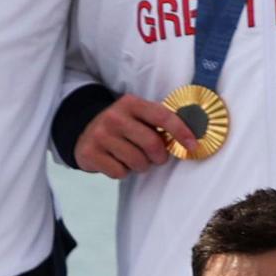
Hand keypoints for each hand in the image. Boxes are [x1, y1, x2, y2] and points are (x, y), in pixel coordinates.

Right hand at [72, 92, 191, 176]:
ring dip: (141, 166)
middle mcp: (114, 117)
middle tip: (157, 158)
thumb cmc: (121, 126)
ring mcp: (100, 135)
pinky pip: (119, 172)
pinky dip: (122, 172)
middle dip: (160, 157)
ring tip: (133, 158)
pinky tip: (116, 161)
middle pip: (152, 144)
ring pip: (137, 162)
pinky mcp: (90, 153)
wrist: (83, 131)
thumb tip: (188, 138)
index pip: (162, 117)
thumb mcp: (136, 115)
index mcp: (131, 103)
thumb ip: (158, 122)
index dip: (181, 132)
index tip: (192, 145)